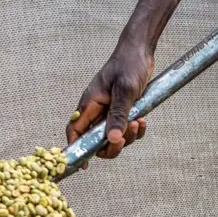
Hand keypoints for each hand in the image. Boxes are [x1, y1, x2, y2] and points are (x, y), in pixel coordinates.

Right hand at [66, 44, 154, 161]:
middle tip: (125, 137)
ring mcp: (109, 111)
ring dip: (127, 137)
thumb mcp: (125, 91)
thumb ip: (118, 116)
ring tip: (138, 121)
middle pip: (96, 141)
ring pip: (113, 138)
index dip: (76, 149)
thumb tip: (112, 140)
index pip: (75, 131)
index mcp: (90, 104)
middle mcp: (97, 110)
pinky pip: (125, 130)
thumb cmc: (129, 65)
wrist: (140, 51)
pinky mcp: (122, 111)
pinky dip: (135, 131)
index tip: (83, 165)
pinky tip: (142, 120)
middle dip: (111, 146)